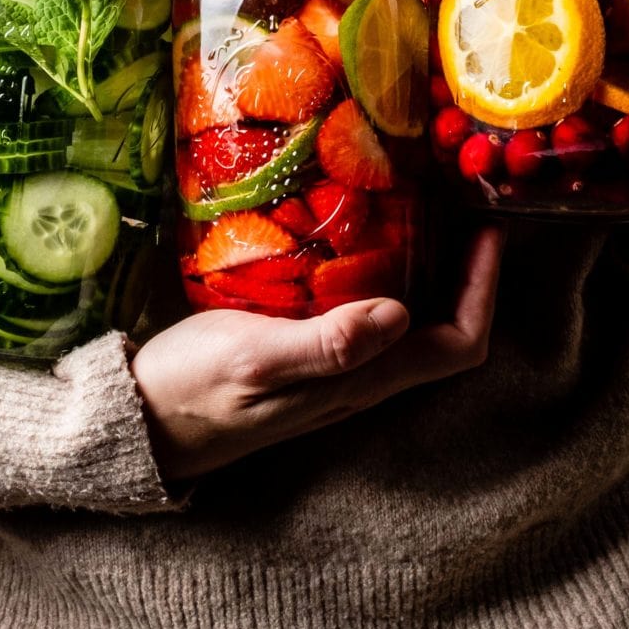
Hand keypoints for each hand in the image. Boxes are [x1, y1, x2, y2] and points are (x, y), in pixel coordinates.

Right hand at [130, 225, 503, 479]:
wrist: (141, 421)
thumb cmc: (193, 387)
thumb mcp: (254, 357)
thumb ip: (326, 344)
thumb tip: (400, 316)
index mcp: (360, 382)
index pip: (457, 346)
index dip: (484, 291)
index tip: (487, 230)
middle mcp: (361, 381)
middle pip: (445, 333)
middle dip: (467, 274)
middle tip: (464, 207)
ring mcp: (337, 371)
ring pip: (413, 324)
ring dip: (433, 273)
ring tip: (427, 212)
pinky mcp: (311, 356)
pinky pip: (372, 317)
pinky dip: (388, 275)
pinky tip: (363, 239)